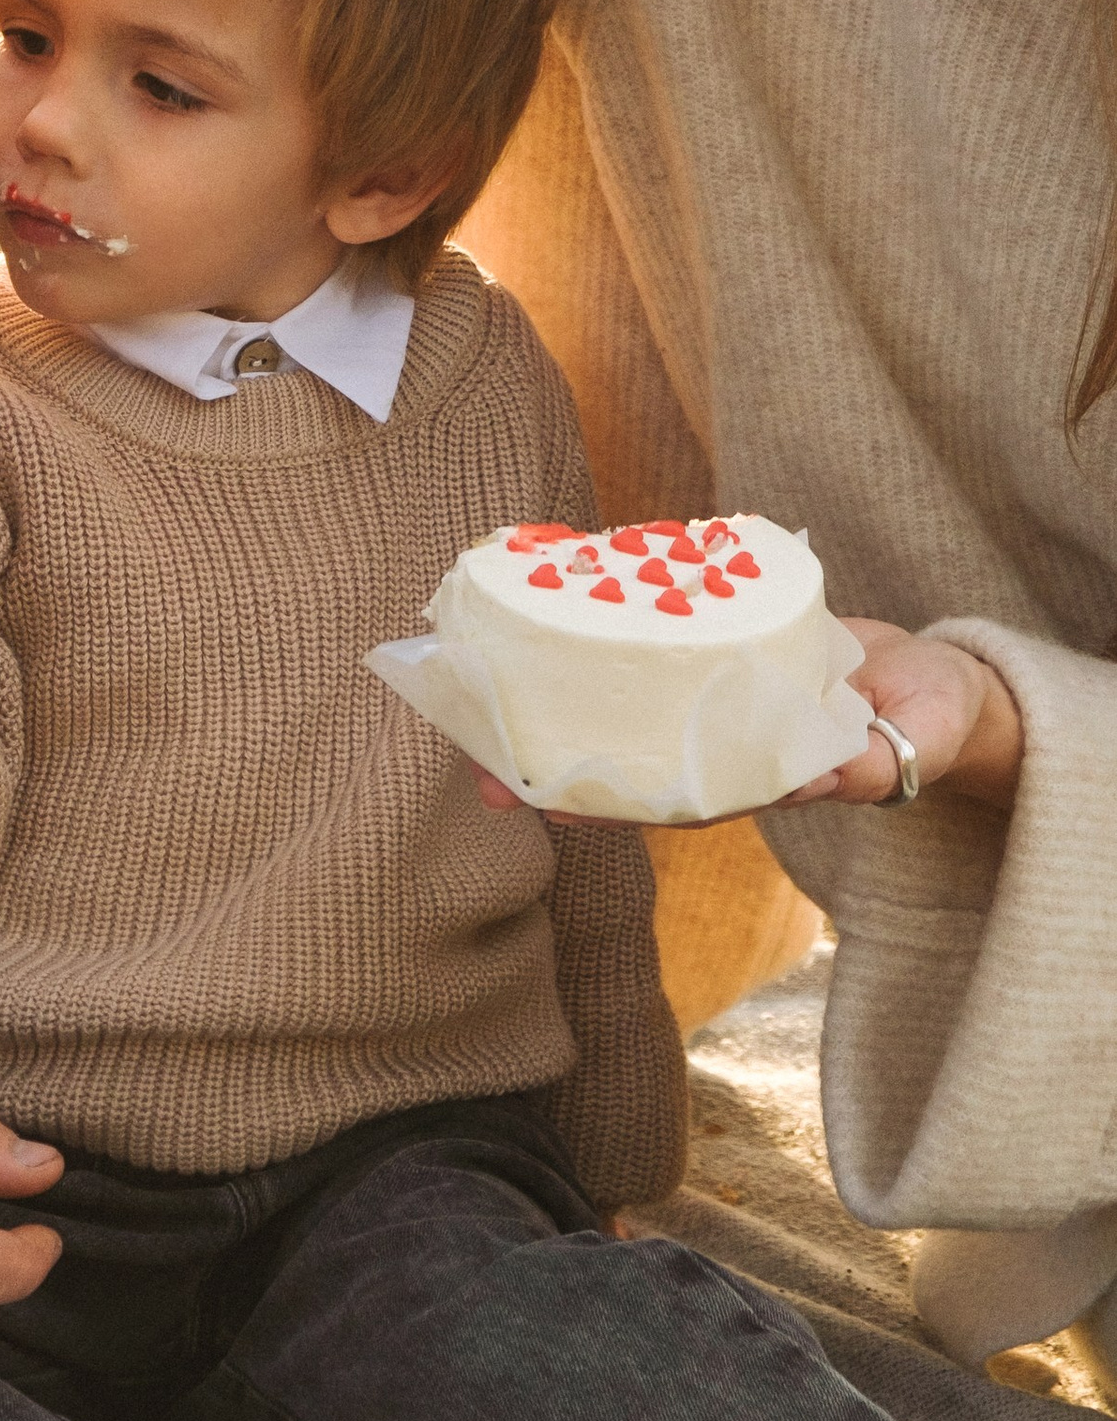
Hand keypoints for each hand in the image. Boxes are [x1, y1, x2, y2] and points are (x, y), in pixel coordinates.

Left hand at [470, 615, 1024, 823]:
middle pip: (629, 763)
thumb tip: (823, 775)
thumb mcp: (920, 739)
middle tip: (481, 772)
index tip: (548, 806)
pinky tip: (555, 615)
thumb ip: (878, 758)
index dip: (610, 802)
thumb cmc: (933, 719)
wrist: (940, 680)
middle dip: (558, 770)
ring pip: (629, 707)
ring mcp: (717, 698)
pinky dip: (608, 638)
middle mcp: (724, 744)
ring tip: (490, 699)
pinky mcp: (724, 648)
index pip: (672, 798)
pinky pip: (656, 647)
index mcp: (761, 777)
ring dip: (563, 706)